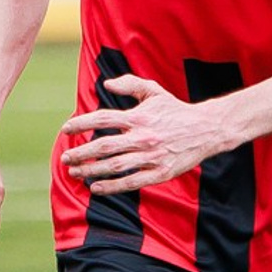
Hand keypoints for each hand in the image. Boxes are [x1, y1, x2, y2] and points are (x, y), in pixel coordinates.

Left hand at [58, 74, 230, 194]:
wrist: (207, 129)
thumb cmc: (176, 110)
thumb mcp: (154, 91)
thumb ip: (130, 84)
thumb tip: (106, 85)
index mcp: (138, 117)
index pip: (102, 119)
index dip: (81, 124)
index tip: (65, 129)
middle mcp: (142, 137)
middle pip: (103, 146)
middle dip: (80, 153)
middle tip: (65, 157)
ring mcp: (150, 157)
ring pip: (114, 166)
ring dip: (90, 170)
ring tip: (74, 173)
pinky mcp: (159, 173)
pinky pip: (130, 182)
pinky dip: (111, 186)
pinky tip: (95, 187)